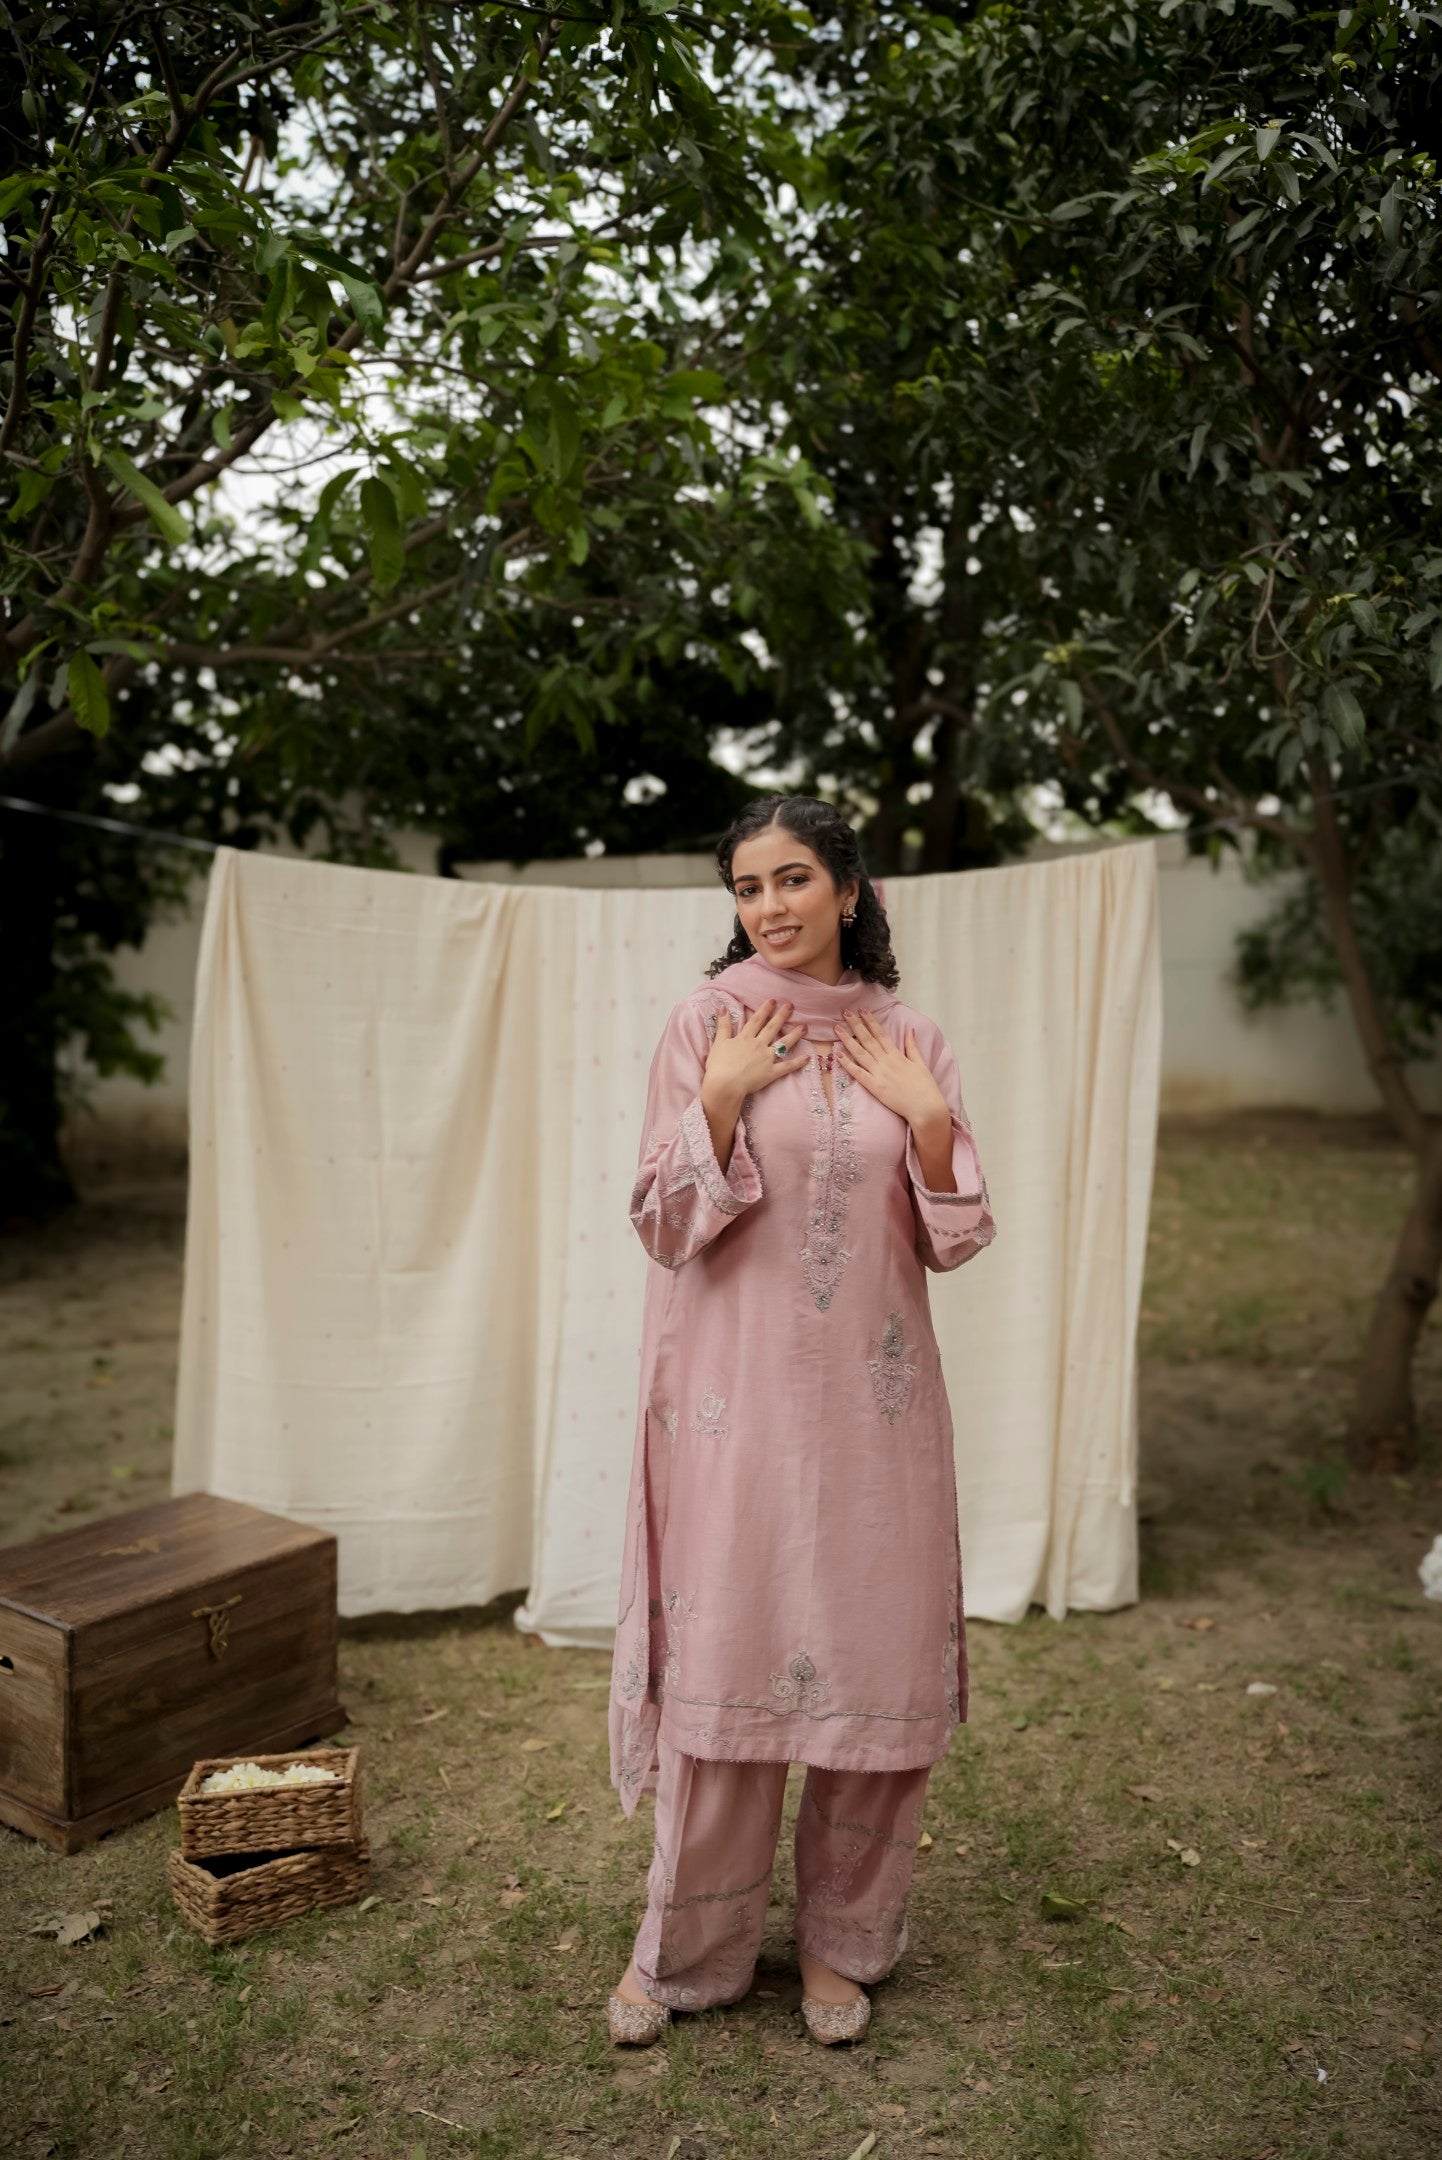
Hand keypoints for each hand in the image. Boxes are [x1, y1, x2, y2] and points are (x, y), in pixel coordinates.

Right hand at [703, 997, 811, 1100]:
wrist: (724, 1085)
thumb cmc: (718, 1066)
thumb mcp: (719, 1043)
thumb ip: (723, 1025)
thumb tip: (723, 1008)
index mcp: (745, 1038)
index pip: (757, 1020)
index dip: (765, 1009)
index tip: (773, 1000)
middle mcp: (758, 1045)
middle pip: (772, 1028)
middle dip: (782, 1016)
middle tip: (791, 1006)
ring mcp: (767, 1058)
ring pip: (783, 1044)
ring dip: (794, 1035)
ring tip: (803, 1027)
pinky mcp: (771, 1072)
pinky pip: (787, 1066)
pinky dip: (798, 1062)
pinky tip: (807, 1057)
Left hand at [835, 1010, 949, 1131]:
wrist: (925, 1107)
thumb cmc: (925, 1087)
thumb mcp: (920, 1063)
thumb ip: (912, 1046)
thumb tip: (910, 1030)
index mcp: (897, 1055)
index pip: (881, 1034)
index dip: (870, 1021)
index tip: (862, 1010)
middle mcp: (886, 1061)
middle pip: (868, 1040)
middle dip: (856, 1025)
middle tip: (845, 1012)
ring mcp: (879, 1074)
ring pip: (860, 1053)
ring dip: (848, 1040)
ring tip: (838, 1028)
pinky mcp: (874, 1087)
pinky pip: (858, 1073)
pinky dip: (848, 1064)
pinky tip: (838, 1054)